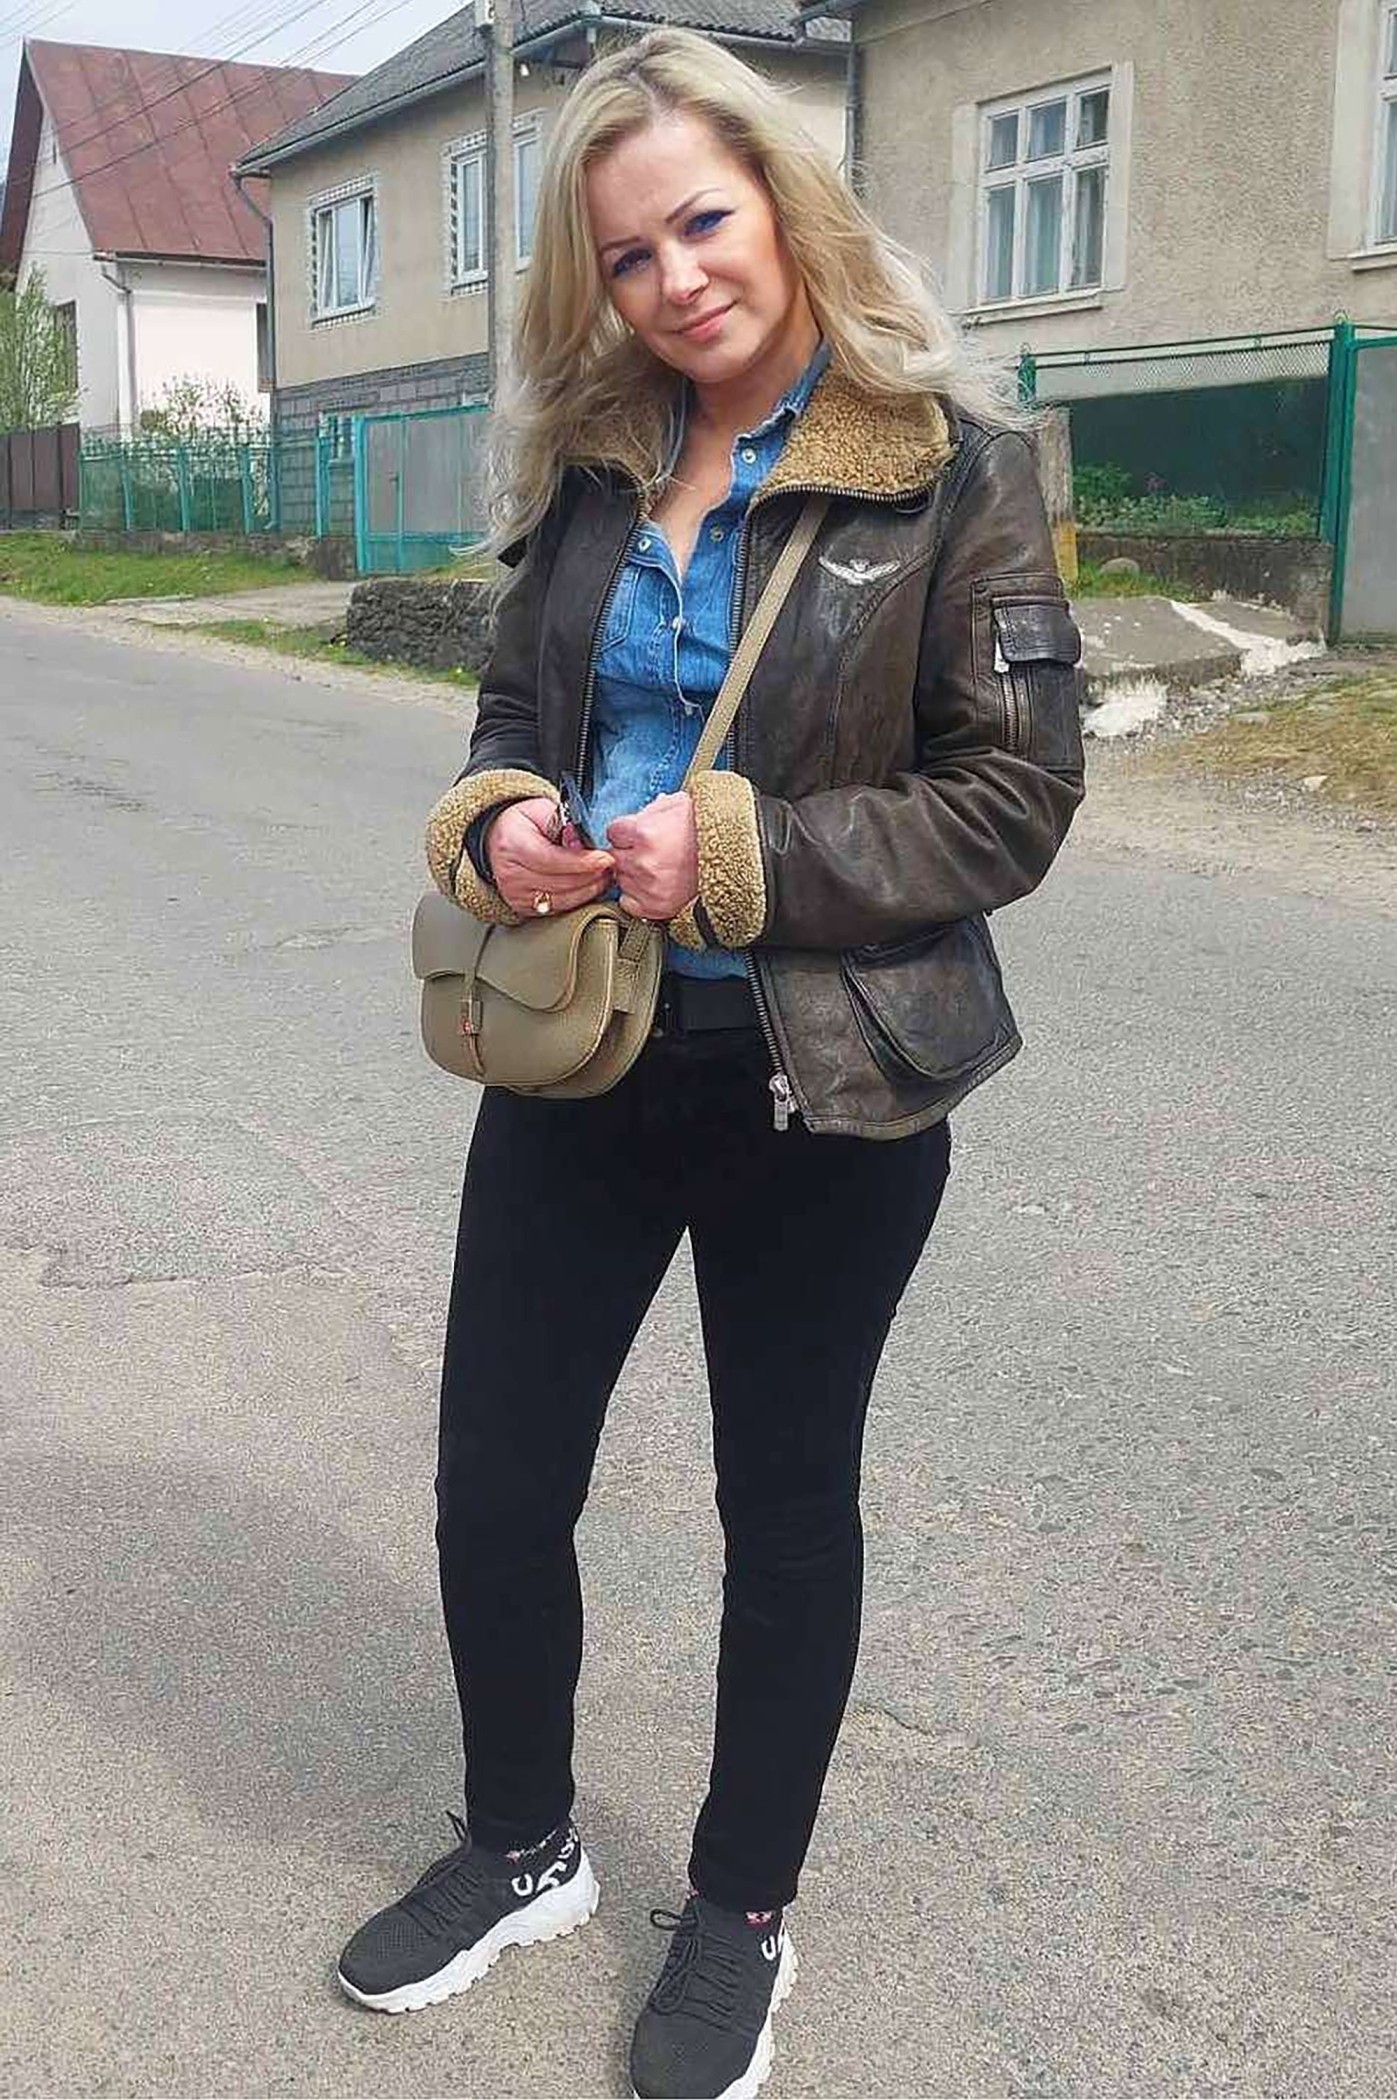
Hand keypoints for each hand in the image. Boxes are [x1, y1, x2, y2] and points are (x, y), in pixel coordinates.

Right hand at [488, 798, 614, 915]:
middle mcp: (510, 874)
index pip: (551, 859)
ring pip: (562, 899)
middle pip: (560, 883)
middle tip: (610, 866)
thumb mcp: (540, 810)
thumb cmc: (523, 823)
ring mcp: (515, 894)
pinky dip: (578, 898)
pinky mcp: (524, 908)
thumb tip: (580, 842)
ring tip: (604, 875)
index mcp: (512, 845)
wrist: (501, 839)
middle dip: (590, 875)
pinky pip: (559, 908)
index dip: (581, 862)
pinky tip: (590, 886)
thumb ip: (562, 823)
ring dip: (589, 889)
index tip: (605, 859)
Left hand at [607, 792, 698, 920]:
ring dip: (633, 874)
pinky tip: (654, 884)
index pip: (613, 832)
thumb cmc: (710, 830)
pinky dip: (637, 895)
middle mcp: (644, 862)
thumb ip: (652, 808)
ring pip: (621, 879)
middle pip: (615, 857)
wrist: (736, 855)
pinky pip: (629, 903)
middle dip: (628, 852)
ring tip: (658, 867)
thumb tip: (639, 815)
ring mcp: (649, 887)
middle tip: (650, 851)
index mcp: (645, 833)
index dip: (626, 832)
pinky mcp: (656, 907)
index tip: (637, 835)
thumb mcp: (680, 804)